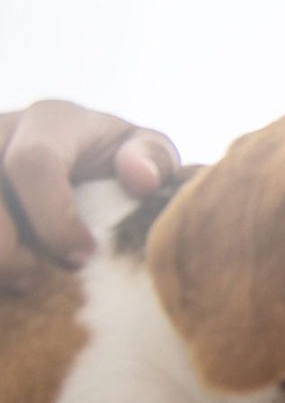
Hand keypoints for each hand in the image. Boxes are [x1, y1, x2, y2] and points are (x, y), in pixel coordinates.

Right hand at [0, 100, 178, 289]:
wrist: (87, 169)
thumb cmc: (121, 166)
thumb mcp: (147, 155)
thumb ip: (152, 159)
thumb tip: (140, 179)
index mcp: (53, 120)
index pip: (32, 163)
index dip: (53, 218)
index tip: (81, 258)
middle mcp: (0, 129)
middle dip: (7, 249)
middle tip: (37, 280)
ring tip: (18, 282)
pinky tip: (4, 280)